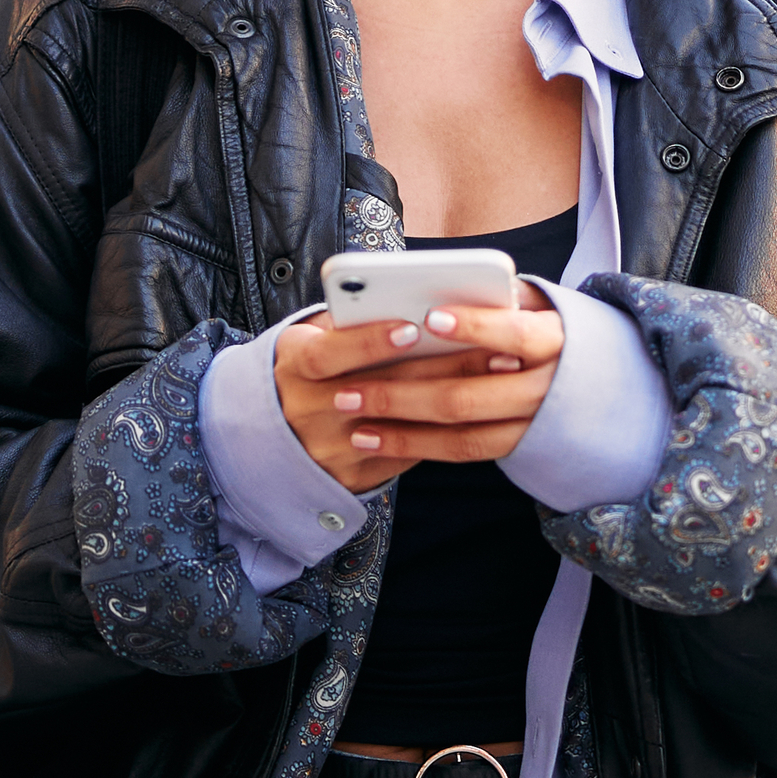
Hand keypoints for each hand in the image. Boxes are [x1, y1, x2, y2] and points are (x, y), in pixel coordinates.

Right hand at [274, 285, 563, 490]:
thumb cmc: (315, 364)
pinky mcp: (352, 478)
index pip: (330, 354)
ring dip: (456, 399)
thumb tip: (419, 299)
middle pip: (378, 391)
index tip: (412, 326)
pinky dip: (446, 429)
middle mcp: (307, 412)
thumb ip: (353, 320)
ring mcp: (329, 450)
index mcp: (295, 366)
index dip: (369, 341)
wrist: (276, 433)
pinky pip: (407, 454)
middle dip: (440, 367)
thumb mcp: (316, 336)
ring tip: (500, 372)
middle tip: (495, 347)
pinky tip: (485, 409)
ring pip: (401, 427)